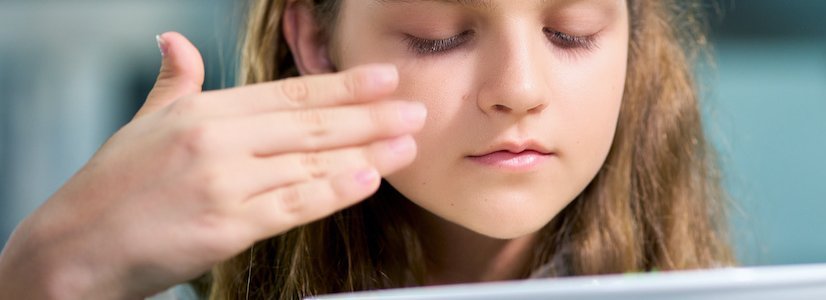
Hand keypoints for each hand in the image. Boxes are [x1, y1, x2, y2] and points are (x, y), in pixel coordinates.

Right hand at [0, 32, 424, 298]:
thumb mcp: (144, 122)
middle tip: (417, 109)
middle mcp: (218, 140)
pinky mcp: (226, 226)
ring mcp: (224, 183)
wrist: (73, 246)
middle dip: (371, 116)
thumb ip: (176, 82)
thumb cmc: (111, 186)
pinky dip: (334, 191)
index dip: (343, 85)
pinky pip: (293, 204)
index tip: (384, 78)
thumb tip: (176, 41)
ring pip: (310, 162)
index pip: (290, 93)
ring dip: (367, 152)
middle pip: (311, 124)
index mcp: (204, 110)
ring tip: (409, 143)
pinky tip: (369, 179)